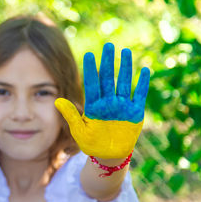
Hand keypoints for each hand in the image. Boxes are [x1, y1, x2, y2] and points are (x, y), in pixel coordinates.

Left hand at [55, 43, 149, 158]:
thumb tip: (56, 100)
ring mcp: (122, 106)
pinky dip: (142, 84)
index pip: (92, 84)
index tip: (89, 55)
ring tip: (125, 51)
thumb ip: (71, 115)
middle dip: (108, 62)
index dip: (90, 70)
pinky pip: (139, 95)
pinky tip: (145, 70)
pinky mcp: (135, 113)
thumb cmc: (91, 144)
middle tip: (108, 45)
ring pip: (124, 83)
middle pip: (108, 79)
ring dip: (125, 68)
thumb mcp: (79, 131)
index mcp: (94, 105)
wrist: (108, 156)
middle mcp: (108, 102)